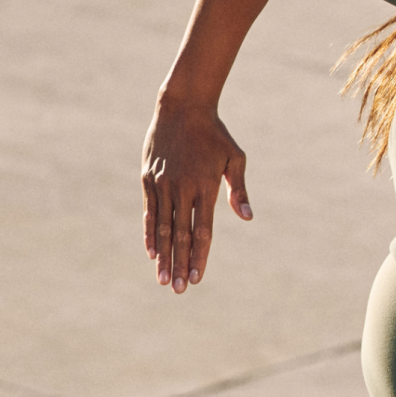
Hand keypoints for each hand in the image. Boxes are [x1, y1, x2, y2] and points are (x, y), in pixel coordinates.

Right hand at [142, 93, 251, 289]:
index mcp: (205, 186)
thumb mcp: (234, 157)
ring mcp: (163, 184)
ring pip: (162, 227)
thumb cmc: (214, 133)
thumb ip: (238, 189)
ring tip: (163, 279)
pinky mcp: (148, 179)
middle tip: (179, 290)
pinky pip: (149, 212)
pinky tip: (151, 252)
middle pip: (181, 235)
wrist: (183, 106)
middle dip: (180, 264)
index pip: (202, 230)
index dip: (200, 256)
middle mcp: (182, 188)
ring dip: (163, 256)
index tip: (198, 278)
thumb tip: (247, 217)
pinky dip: (149, 233)